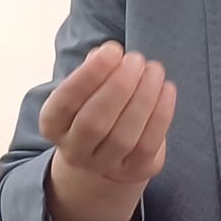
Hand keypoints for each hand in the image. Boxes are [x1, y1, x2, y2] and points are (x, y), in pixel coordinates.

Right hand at [37, 42, 177, 220]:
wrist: (105, 151)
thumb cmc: (94, 105)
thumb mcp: (84, 88)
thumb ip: (93, 69)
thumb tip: (108, 53)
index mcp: (53, 124)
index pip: (65, 101)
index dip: (89, 75)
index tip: (112, 49)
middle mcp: (74, 150)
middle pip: (93, 123)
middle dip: (118, 87)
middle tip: (136, 59)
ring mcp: (104, 165)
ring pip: (123, 137)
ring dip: (143, 98)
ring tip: (154, 69)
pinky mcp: (134, 171)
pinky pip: (148, 145)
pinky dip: (161, 114)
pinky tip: (166, 88)